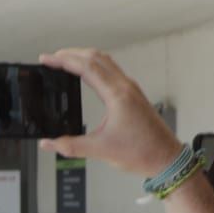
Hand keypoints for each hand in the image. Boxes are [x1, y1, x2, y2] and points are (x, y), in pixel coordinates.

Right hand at [38, 49, 183, 178]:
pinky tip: (87, 74)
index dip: (63, 60)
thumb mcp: (101, 150)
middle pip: (95, 57)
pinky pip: (112, 71)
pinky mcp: (133, 95)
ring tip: (66, 61)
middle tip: (52, 58)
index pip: (86, 68)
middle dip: (71, 54)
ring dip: (84, 57)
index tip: (47, 59)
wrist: (166, 158)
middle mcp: (125, 87)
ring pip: (105, 61)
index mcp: (117, 96)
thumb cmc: (143, 152)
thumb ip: (70, 146)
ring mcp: (131, 89)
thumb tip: (49, 144)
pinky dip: (95, 65)